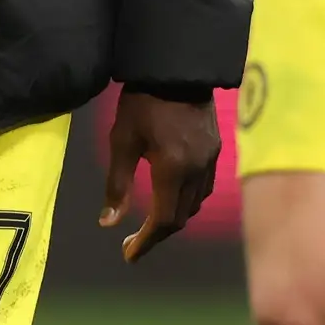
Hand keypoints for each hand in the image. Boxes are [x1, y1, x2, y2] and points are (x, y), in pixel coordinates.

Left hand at [102, 89, 220, 262]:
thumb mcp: (122, 141)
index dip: (146, 242)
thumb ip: (117, 184)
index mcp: (173, 170)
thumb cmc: (141, 103)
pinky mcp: (216, 150)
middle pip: (181, 217)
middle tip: (132, 243)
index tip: (128, 255)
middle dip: (157, 235)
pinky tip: (171, 197)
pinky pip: (203, 188)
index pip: (164, 220)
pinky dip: (186, 201)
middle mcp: (197, 171)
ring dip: (173, 218)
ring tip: (149, 223)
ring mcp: (211, 161)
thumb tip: (108, 223)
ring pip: (195, 204)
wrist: (177, 68)